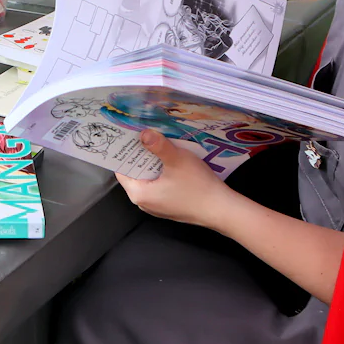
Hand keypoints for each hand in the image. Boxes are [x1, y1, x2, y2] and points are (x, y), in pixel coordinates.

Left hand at [115, 129, 231, 227]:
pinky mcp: (169, 205)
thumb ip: (157, 145)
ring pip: (149, 179)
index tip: (128, 137)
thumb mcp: (176, 160)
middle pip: (135, 174)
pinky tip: (171, 160)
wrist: (221, 209)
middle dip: (140, 155)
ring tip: (158, 144)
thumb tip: (143, 133)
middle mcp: (144, 202)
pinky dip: (162, 172)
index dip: (124, 153)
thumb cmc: (198, 186)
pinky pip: (160, 185)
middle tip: (144, 135)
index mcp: (139, 194)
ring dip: (153, 163)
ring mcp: (157, 206)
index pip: (121, 170)